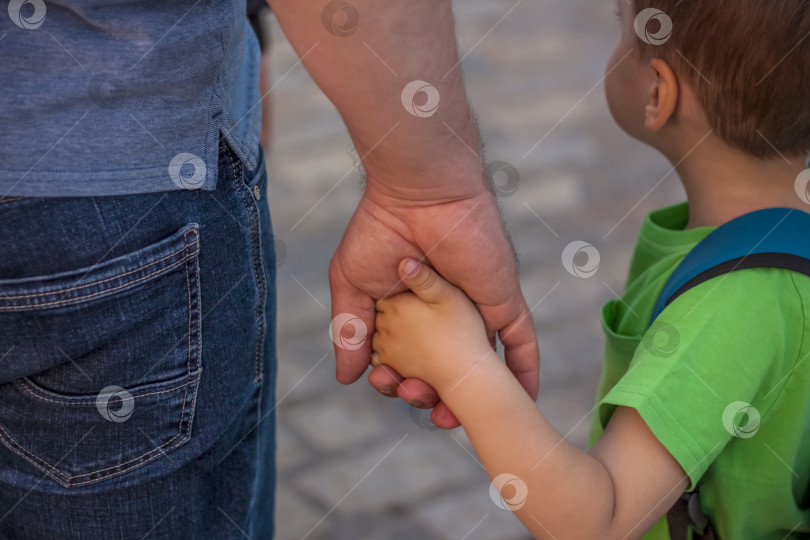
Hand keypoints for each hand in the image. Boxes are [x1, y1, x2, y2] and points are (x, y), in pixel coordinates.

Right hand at [329, 185, 539, 427]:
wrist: (419, 194)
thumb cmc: (380, 230)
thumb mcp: (353, 284)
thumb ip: (350, 331)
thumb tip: (347, 378)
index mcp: (411, 311)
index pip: (408, 359)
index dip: (397, 380)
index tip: (385, 385)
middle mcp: (446, 314)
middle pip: (444, 368)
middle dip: (429, 394)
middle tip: (415, 399)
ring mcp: (477, 309)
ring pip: (480, 365)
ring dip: (470, 397)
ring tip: (450, 420)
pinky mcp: (502, 302)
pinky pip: (521, 343)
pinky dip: (524, 372)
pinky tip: (522, 399)